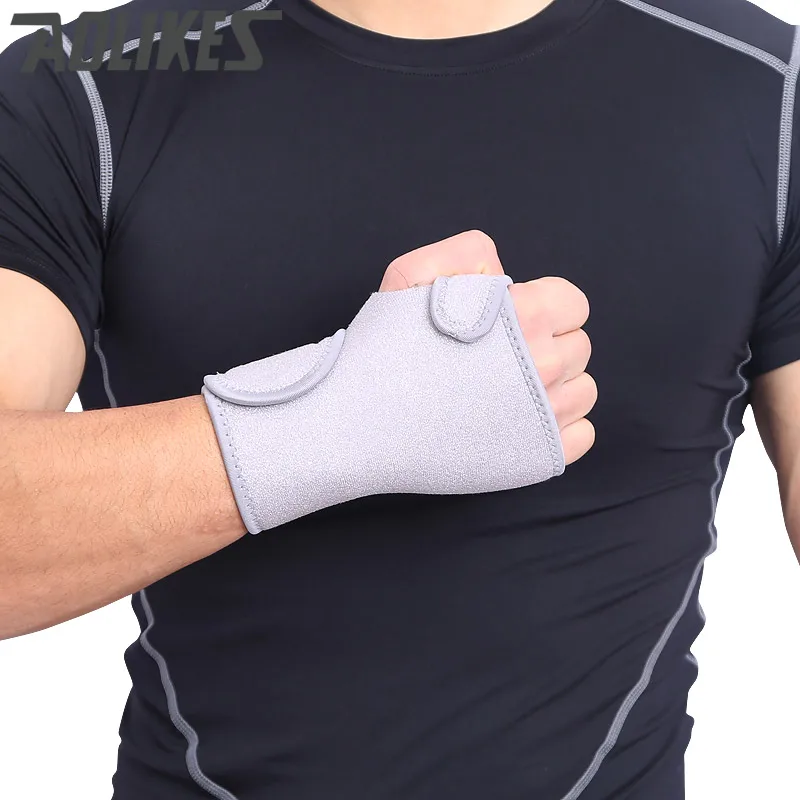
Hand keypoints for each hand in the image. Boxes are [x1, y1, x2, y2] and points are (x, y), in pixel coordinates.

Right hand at [379, 230, 595, 464]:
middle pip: (579, 346)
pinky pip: (583, 434)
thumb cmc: (382, 351)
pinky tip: (519, 420)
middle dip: (548, 344)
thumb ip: (463, 254)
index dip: (543, 306)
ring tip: (507, 390)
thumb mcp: (408, 275)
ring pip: (584, 390)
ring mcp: (545, 415)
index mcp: (523, 316)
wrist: (359, 422)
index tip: (512, 320)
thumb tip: (501, 270)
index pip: (574, 302)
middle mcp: (544, 365)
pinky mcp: (539, 455)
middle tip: (500, 358)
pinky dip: (560, 427)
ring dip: (557, 385)